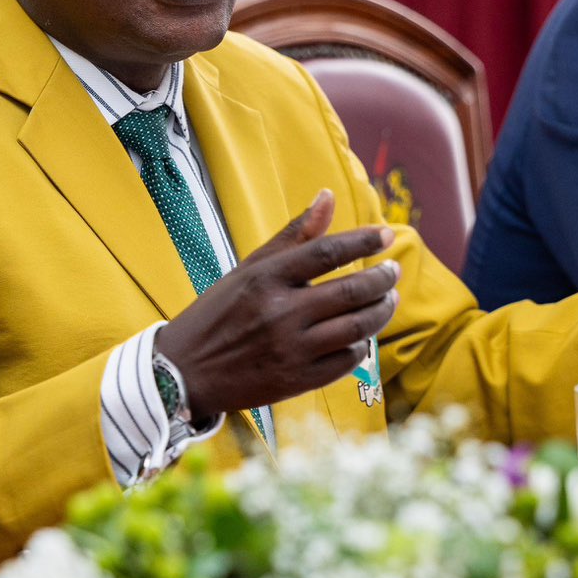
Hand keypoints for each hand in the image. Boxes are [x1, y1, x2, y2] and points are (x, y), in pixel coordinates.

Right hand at [154, 191, 398, 418]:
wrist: (185, 372)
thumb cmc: (219, 313)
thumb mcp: (249, 269)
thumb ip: (293, 235)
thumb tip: (328, 196)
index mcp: (265, 278)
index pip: (327, 252)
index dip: (363, 241)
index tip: (387, 235)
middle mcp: (279, 313)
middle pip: (351, 291)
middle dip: (382, 279)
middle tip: (393, 271)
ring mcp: (290, 349)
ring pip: (357, 327)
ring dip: (381, 311)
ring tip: (388, 299)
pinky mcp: (296, 381)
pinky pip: (346, 361)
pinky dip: (361, 346)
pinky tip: (361, 335)